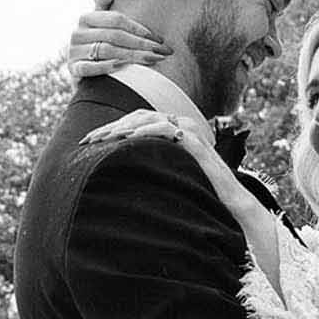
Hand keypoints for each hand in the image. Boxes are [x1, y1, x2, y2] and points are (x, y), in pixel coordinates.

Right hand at [68, 0, 171, 77]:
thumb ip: (103, 7)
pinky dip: (108, 67)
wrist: (81, 73)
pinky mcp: (73, 69)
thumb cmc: (97, 46)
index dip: (138, 28)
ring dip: (133, 55)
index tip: (158, 38)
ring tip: (153, 59)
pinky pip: (90, 68)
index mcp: (86, 18)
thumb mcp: (100, 25)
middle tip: (162, 51)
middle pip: (115, 36)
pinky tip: (126, 68)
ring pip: (107, 51)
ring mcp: (73, 52)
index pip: (116, 19)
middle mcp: (77, 33)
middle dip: (141, 43)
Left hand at [79, 108, 251, 219]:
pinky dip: (145, 130)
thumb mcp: (170, 173)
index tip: (90, 142)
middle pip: (138, 117)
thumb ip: (152, 163)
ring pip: (148, 119)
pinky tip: (127, 138)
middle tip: (89, 140)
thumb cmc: (200, 190)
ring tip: (102, 138)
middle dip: (111, 127)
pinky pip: (167, 129)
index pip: (137, 121)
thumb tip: (121, 169)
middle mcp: (182, 124)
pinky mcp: (195, 142)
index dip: (112, 128)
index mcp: (174, 128)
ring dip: (122, 127)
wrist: (230, 202)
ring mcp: (190, 131)